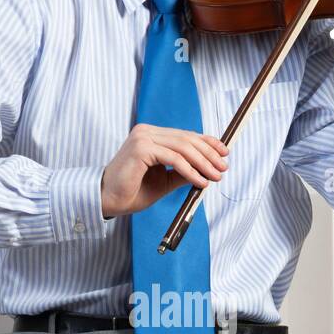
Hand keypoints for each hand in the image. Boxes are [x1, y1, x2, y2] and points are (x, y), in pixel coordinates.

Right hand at [100, 124, 229, 218]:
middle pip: (187, 138)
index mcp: (151, 136)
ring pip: (182, 147)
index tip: (224, 153)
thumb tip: (208, 169)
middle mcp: (147, 132)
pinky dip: (189, 170)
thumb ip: (183, 171)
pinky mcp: (141, 148)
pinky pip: (173, 158)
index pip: (185, 135)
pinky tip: (199, 181)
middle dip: (209, 154)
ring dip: (203, 163)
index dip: (207, 142)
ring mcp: (143, 137)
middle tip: (223, 168)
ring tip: (215, 176)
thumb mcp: (164, 181)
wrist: (108, 201)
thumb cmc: (131, 191)